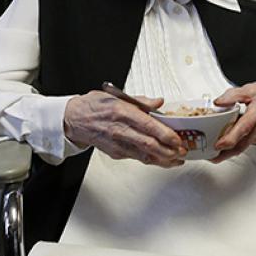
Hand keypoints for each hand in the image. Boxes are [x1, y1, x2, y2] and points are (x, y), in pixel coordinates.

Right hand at [63, 91, 184, 167]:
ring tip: (177, 160)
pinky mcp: (115, 152)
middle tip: (182, 152)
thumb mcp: (116, 95)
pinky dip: (152, 160)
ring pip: (144, 155)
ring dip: (163, 159)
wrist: (73, 119)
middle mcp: (120, 129)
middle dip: (168, 150)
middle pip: (148, 144)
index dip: (165, 134)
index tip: (178, 139)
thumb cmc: (94, 106)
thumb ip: (141, 101)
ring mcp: (117, 143)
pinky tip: (163, 160)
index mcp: (122, 112)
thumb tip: (159, 103)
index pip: (148, 125)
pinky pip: (137, 158)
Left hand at [211, 79, 255, 160]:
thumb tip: (219, 102)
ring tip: (210, 153)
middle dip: (224, 153)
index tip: (218, 144)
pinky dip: (230, 148)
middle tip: (207, 155)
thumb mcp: (252, 89)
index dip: (230, 138)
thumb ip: (233, 95)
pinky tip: (220, 146)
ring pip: (240, 148)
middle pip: (240, 145)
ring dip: (226, 153)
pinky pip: (242, 145)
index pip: (244, 128)